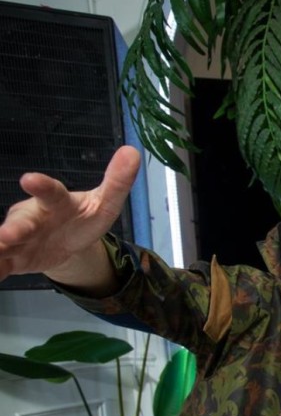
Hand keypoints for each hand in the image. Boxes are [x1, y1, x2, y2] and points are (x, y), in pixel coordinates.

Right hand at [0, 146, 140, 285]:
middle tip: (7, 235)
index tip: (30, 179)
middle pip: (22, 222)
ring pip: (4, 242)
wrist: (68, 243)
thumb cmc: (83, 217)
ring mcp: (20, 238)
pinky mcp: (14, 259)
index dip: (41, 186)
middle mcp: (32, 218)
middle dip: (14, 228)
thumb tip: (132, 151)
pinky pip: (0, 264)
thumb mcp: (105, 204)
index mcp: (55, 202)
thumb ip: (117, 182)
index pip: (50, 192)